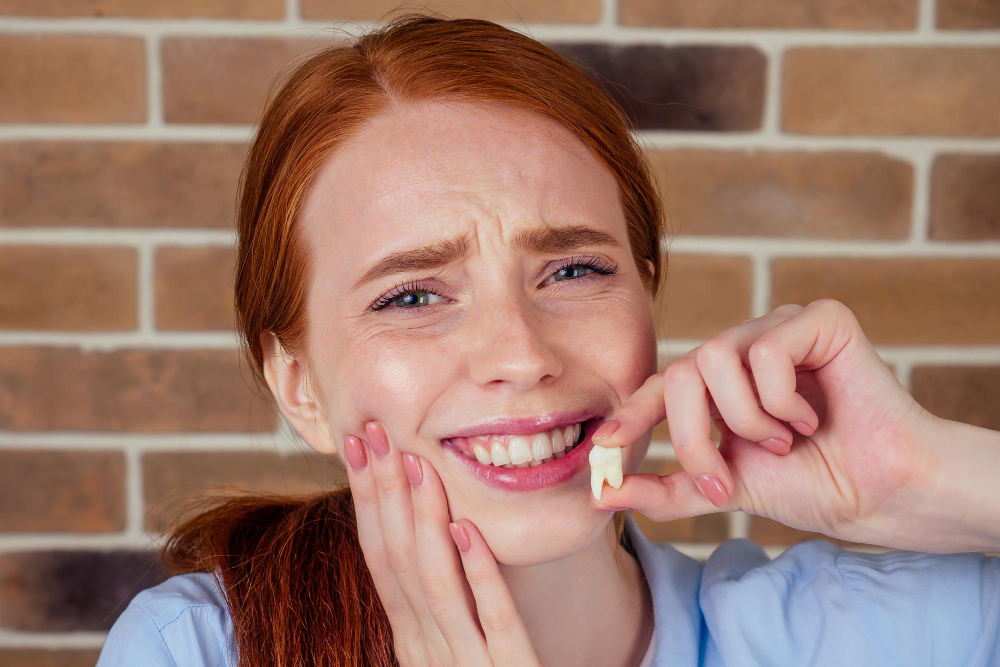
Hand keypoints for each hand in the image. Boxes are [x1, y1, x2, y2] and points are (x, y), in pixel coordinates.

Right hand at [342, 421, 544, 665]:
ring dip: (424, 521)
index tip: (360, 447)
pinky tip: (469, 531)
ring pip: (436, 585)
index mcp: (411, 639)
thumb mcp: (450, 645)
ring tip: (421, 466)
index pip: (380, 559)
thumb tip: (420, 535)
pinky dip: (479, 574)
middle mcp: (426, 651)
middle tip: (374, 433)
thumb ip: (436, 599)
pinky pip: (495, 621)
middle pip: (397, 562)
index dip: (367, 500)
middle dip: (384, 494)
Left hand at [590, 299, 950, 551]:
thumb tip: (604, 494)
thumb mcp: (724, 488)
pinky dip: (782, 400)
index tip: (604, 450)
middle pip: (680, 373)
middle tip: (726, 480)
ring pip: (714, 358)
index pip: (659, 387)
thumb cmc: (809, 484)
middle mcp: (742, 349)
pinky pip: (765, 352)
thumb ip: (667, 490)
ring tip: (784, 441)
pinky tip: (812, 417)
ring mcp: (778, 329)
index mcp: (717, 384)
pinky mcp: (818, 319)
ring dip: (745, 420)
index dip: (630, 415)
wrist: (877, 494)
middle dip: (693, 438)